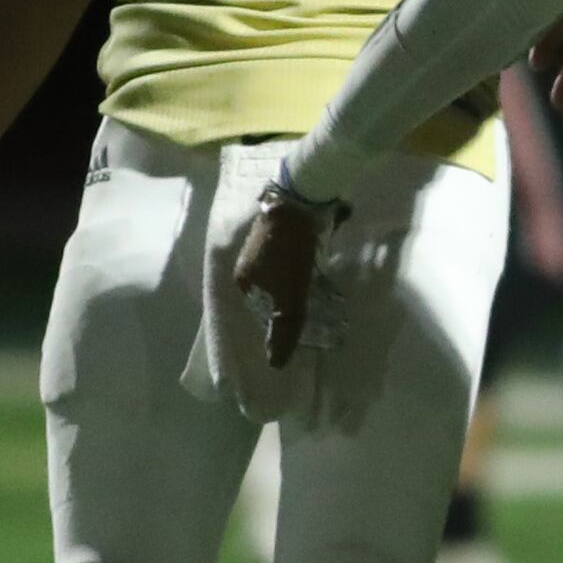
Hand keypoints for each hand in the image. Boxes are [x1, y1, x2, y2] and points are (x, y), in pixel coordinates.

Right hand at [232, 195, 325, 370]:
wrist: (299, 199)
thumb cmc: (291, 250)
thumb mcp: (290, 294)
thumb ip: (284, 327)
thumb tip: (275, 364)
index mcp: (243, 280)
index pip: (260, 312)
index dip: (280, 323)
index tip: (303, 329)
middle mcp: (246, 263)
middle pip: (269, 294)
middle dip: (288, 305)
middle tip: (316, 313)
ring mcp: (261, 245)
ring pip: (280, 276)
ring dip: (297, 287)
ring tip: (320, 296)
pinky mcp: (278, 232)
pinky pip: (289, 260)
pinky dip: (301, 270)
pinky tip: (316, 272)